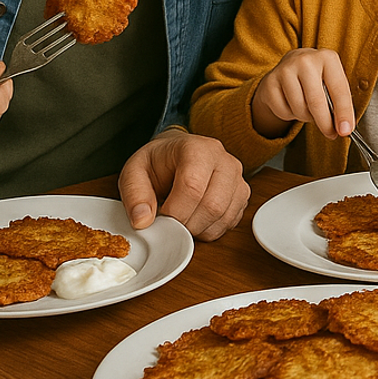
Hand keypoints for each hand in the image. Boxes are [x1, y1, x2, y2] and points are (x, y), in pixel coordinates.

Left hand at [117, 130, 248, 240]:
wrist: (177, 154)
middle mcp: (223, 160)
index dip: (175, 211)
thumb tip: (143, 221)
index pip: (192, 186)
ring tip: (182, 219)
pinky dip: (211, 230)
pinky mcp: (242, 193)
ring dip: (199, 229)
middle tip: (170, 223)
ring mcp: (237, 177)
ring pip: (224, 216)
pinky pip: (231, 222)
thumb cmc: (159, 162)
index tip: (160, 218)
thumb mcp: (134, 171)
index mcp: (197, 148)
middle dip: (187, 224)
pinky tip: (196, 219)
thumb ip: (135, 194)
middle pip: (213, 205)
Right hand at [252, 49, 351, 139]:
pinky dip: (290, 115)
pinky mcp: (270, 82)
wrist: (289, 67)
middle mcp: (306, 60)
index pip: (339, 90)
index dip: (344, 113)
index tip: (345, 130)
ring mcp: (285, 69)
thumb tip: (343, 127)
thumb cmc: (316, 78)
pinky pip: (283, 111)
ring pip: (299, 108)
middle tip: (330, 133)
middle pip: (317, 101)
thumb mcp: (331, 82)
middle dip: (325, 123)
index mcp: (327, 58)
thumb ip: (339, 102)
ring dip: (306, 117)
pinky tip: (292, 103)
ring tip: (308, 109)